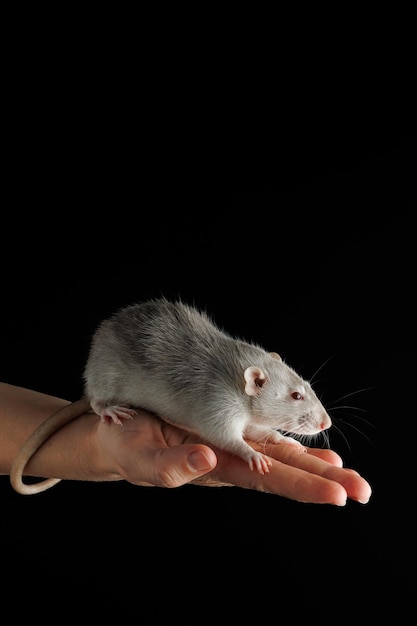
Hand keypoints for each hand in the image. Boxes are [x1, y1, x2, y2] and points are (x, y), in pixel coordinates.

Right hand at [95, 409, 371, 505]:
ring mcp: (230, 439)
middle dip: (323, 479)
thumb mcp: (141, 460)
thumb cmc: (127, 448)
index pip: (267, 480)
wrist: (120, 430)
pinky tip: (307, 441)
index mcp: (215, 468)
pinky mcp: (225, 422)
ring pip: (278, 451)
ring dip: (312, 461)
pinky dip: (288, 435)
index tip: (337, 495)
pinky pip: (263, 429)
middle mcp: (231, 457)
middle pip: (283, 470)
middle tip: (362, 489)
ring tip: (344, 469)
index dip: (302, 487)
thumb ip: (170, 466)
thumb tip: (205, 458)